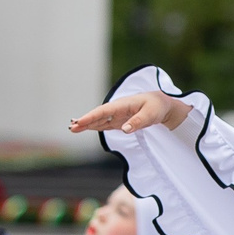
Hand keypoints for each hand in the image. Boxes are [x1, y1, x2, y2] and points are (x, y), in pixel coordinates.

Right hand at [70, 89, 187, 134]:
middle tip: (72, 127)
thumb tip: (124, 130)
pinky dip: (94, 126)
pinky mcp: (119, 121)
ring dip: (87, 124)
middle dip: (85, 121)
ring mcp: (117, 115)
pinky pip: (104, 124)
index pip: (104, 111)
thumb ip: (138, 122)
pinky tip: (85, 128)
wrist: (162, 105)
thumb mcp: (151, 114)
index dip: (91, 117)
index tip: (81, 121)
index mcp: (123, 104)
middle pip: (98, 115)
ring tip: (73, 128)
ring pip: (99, 120)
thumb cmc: (157, 107)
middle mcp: (117, 109)